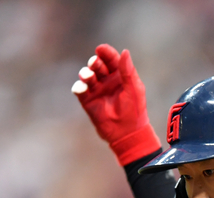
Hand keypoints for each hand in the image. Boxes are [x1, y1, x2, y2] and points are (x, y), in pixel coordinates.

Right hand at [71, 44, 160, 164]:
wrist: (127, 133)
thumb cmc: (134, 111)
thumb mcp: (134, 89)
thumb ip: (128, 71)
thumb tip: (125, 51)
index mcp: (120, 76)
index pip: (111, 59)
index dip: (106, 52)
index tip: (100, 49)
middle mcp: (107, 81)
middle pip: (97, 65)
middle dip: (94, 62)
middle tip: (95, 64)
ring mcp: (97, 90)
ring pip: (87, 75)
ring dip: (86, 73)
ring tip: (88, 77)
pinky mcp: (87, 101)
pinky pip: (79, 89)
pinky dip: (79, 86)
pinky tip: (82, 88)